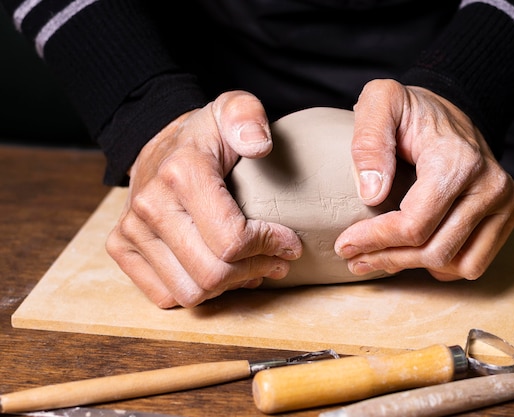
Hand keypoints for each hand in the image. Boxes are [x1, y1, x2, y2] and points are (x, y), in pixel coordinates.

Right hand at [106, 91, 301, 307]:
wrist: (160, 142)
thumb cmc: (205, 135)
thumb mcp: (234, 110)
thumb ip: (248, 118)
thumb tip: (258, 146)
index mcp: (182, 174)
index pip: (231, 240)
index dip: (269, 248)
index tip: (289, 243)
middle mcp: (150, 205)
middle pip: (212, 274)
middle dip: (254, 271)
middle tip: (277, 261)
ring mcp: (131, 229)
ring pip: (190, 292)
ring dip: (229, 287)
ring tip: (250, 267)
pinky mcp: (121, 247)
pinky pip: (165, 295)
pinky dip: (198, 291)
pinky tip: (219, 270)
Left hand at [335, 79, 513, 280]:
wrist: (449, 109)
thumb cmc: (411, 109)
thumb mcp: (380, 102)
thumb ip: (369, 141)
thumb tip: (372, 194)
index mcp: (457, 160)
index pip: (415, 224)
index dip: (376, 241)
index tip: (345, 245)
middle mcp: (490, 185)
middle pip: (434, 250)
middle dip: (388, 258)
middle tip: (355, 257)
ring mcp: (503, 203)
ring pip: (455, 264)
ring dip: (413, 266)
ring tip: (381, 255)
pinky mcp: (506, 215)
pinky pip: (473, 263)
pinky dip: (442, 265)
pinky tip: (413, 251)